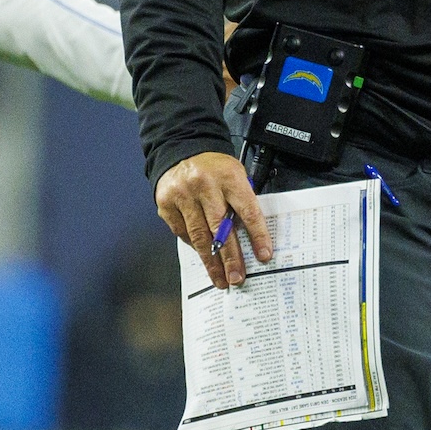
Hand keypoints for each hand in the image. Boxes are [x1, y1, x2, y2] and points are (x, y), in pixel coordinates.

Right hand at [156, 151, 273, 289]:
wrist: (182, 150)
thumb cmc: (215, 168)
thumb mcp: (235, 174)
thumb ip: (242, 200)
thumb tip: (251, 238)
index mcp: (229, 176)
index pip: (247, 209)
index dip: (257, 235)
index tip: (264, 255)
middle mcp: (205, 185)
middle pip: (220, 228)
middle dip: (230, 257)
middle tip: (237, 278)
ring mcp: (183, 195)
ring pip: (199, 235)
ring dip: (211, 261)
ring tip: (220, 278)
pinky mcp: (166, 204)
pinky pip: (183, 233)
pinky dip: (194, 246)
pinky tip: (203, 257)